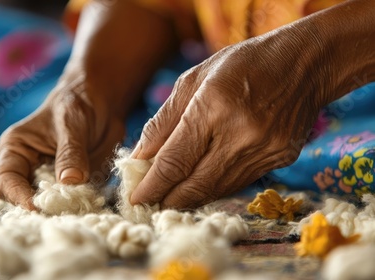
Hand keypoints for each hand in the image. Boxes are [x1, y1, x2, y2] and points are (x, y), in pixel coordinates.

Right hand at [0, 77, 124, 209]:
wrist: (101, 102)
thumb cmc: (76, 104)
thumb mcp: (71, 124)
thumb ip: (70, 152)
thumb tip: (69, 182)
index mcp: (15, 151)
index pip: (7, 181)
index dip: (19, 197)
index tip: (37, 207)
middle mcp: (28, 170)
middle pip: (25, 201)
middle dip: (42, 208)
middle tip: (62, 212)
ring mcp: (51, 181)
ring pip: (51, 206)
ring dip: (65, 210)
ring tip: (80, 207)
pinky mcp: (72, 187)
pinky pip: (74, 203)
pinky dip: (83, 206)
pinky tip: (93, 203)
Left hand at [130, 27, 327, 208]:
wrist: (304, 63)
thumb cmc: (241, 65)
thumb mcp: (193, 79)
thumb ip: (163, 121)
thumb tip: (140, 157)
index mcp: (214, 106)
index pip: (175, 160)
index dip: (152, 185)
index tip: (135, 198)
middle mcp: (241, 133)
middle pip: (195, 184)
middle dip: (167, 199)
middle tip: (148, 204)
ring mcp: (264, 149)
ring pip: (216, 189)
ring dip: (189, 198)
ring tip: (169, 197)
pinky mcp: (279, 160)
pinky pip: (237, 183)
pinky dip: (213, 188)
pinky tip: (199, 185)